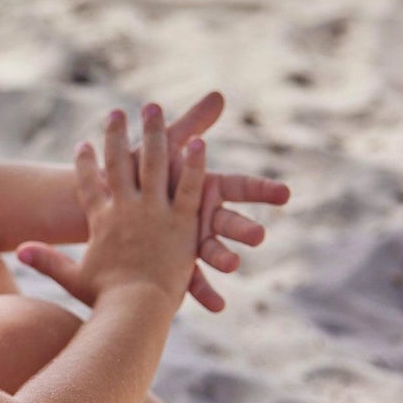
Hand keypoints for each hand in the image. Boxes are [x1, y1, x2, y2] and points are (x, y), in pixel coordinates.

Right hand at [16, 104, 207, 312]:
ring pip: (155, 164)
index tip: (81, 144)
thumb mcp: (72, 278)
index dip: (84, 163)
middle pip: (119, 163)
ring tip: (154, 109)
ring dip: (155, 134)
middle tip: (117, 112)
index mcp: (100, 221)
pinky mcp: (182, 222)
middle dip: (116, 135)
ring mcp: (154, 213)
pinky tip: (200, 140)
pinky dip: (194, 163)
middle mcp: (125, 209)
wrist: (134, 310)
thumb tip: (19, 252)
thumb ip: (47, 261)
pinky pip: (190, 186)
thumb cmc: (104, 299)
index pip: (88, 184)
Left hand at [142, 91, 290, 312]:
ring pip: (211, 250)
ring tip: (233, 266)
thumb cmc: (146, 175)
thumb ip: (194, 124)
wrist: (118, 208)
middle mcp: (202, 216)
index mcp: (204, 189)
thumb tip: (218, 95)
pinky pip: (189, 278)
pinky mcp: (175, 260)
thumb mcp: (169, 149)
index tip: (285, 194)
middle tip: (258, 235)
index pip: (239, 187)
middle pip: (227, 220)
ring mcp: (189, 240)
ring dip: (222, 258)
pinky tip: (217, 307)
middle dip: (242, 227)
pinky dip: (203, 292)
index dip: (262, 190)